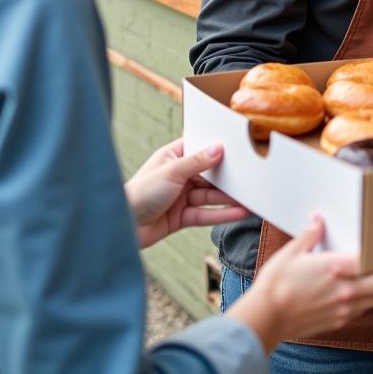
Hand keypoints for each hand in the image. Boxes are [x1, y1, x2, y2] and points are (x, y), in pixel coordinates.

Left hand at [125, 139, 248, 248]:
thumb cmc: (139, 192)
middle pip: (209, 174)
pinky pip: (206, 214)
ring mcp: (181, 197)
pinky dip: (222, 214)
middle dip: (229, 177)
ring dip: (229, 197)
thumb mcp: (172, 171)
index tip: (239, 148)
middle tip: (251, 175)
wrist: (121, 226)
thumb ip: (198, 161)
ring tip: (251, 197)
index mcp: (173, 156)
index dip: (218, 148)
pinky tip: (239, 212)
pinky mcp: (182, 217)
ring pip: (210, 195)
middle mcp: (178, 175)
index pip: (200, 148)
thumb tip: (219, 147)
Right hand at [229, 216, 372, 349]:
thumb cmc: (276, 283)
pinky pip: (363, 309)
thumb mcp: (292, 251)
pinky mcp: (338, 321)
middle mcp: (347, 290)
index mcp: (338, 268)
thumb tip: (319, 219)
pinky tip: (368, 289)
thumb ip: (311, 234)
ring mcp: (344, 308)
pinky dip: (372, 299)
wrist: (264, 319)